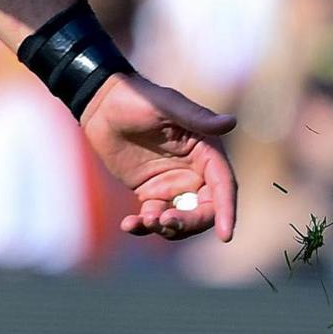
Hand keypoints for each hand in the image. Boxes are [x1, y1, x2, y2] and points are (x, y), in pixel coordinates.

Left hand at [82, 73, 237, 243]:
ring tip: (144, 221)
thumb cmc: (137, 98)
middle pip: (205, 209)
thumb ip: (196, 118)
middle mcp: (195, 171)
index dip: (226, 210)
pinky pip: (154, 217)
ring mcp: (173, 185)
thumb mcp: (166, 106)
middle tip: (166, 222)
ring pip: (180, 219)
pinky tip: (128, 224)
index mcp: (206, 151)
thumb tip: (231, 123)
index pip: (223, 185)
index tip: (224, 235)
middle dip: (190, 222)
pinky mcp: (151, 193)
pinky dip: (144, 226)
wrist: (101, 105)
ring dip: (167, 228)